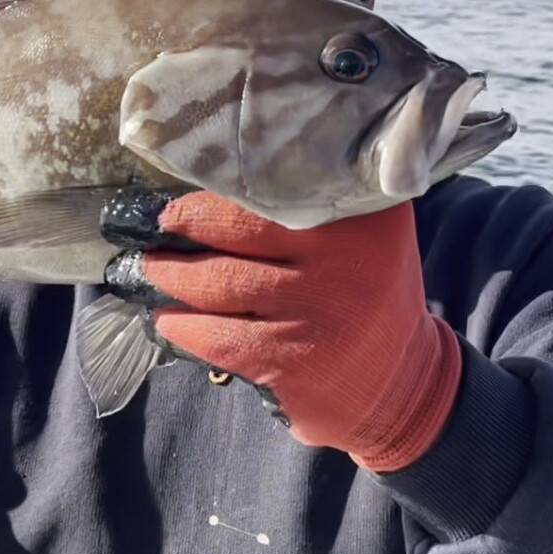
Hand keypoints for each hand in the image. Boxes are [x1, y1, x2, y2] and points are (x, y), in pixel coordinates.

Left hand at [103, 192, 461, 471]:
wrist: (400, 386)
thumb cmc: (365, 293)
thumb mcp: (370, 232)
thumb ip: (324, 194)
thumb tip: (233, 167)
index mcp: (365, 216)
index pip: (278, 181)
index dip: (225, 177)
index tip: (192, 173)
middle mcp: (342, 258)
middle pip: (236, 226)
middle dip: (185, 223)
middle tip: (159, 223)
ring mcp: (313, 312)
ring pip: (218, 282)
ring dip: (172, 275)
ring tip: (152, 268)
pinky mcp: (288, 362)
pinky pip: (217, 336)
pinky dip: (185, 327)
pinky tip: (171, 320)